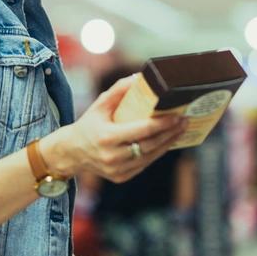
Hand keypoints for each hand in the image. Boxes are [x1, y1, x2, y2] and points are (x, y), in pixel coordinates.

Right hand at [42, 74, 188, 181]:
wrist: (72, 152)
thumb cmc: (88, 124)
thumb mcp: (100, 105)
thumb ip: (118, 91)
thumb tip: (139, 77)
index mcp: (106, 138)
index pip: (141, 131)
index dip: (161, 124)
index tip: (176, 116)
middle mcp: (112, 157)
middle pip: (149, 145)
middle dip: (170, 133)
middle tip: (184, 121)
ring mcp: (117, 170)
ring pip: (150, 157)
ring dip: (167, 144)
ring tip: (180, 130)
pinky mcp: (121, 177)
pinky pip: (144, 164)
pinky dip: (157, 152)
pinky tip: (167, 142)